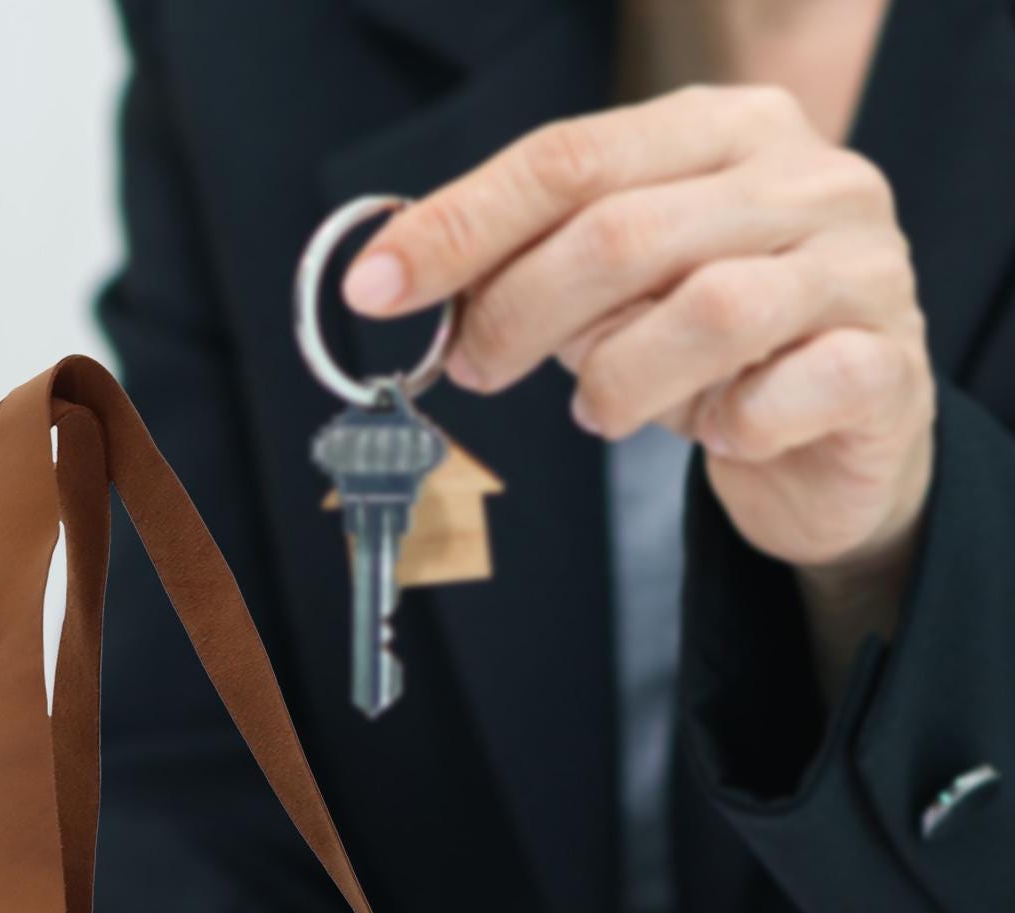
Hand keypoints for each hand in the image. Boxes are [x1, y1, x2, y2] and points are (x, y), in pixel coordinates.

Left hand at [347, 86, 933, 668]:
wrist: (844, 428)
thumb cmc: (711, 346)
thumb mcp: (613, 291)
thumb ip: (532, 269)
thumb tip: (405, 279)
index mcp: (723, 132)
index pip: (569, 158)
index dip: (461, 224)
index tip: (375, 286)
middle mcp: (804, 178)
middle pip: (621, 231)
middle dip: (517, 315)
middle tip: (476, 370)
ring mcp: (858, 266)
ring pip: (707, 310)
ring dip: (618, 378)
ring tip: (599, 408)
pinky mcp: (885, 364)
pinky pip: (785, 394)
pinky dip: (729, 425)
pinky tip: (715, 431)